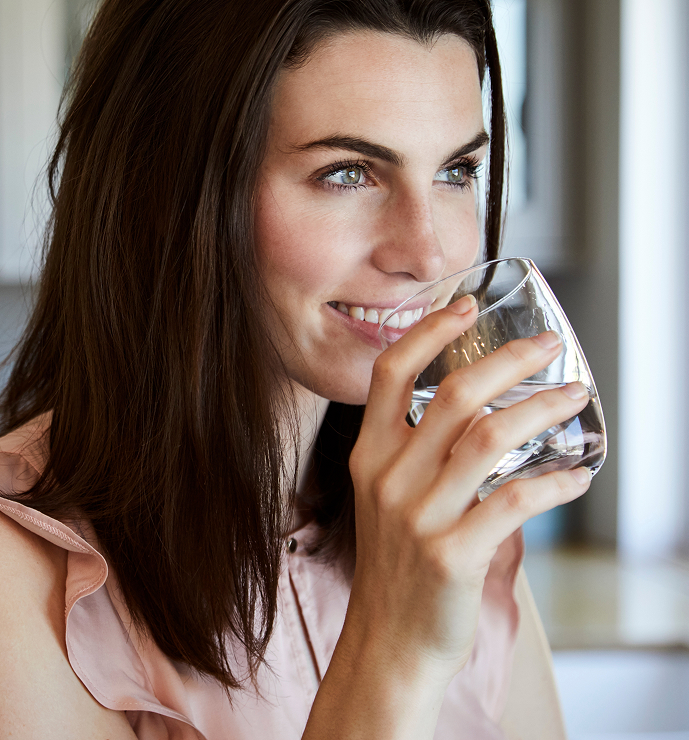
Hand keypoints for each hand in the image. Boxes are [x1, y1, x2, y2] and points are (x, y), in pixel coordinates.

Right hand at [345, 295, 590, 682]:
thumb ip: (414, 451)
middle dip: (509, 360)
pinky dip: (556, 482)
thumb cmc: (396, 562)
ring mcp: (419, 516)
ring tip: (573, 397)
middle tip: (547, 346)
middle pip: (454, 395)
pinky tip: (577, 476)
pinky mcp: (452, 553)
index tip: (466, 307)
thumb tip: (478, 409)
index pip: (389, 373)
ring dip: (542, 409)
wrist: (388, 638)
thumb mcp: (384, 496)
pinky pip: (516, 500)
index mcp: (369, 455)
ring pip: (491, 437)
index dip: (429, 332)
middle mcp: (390, 477)